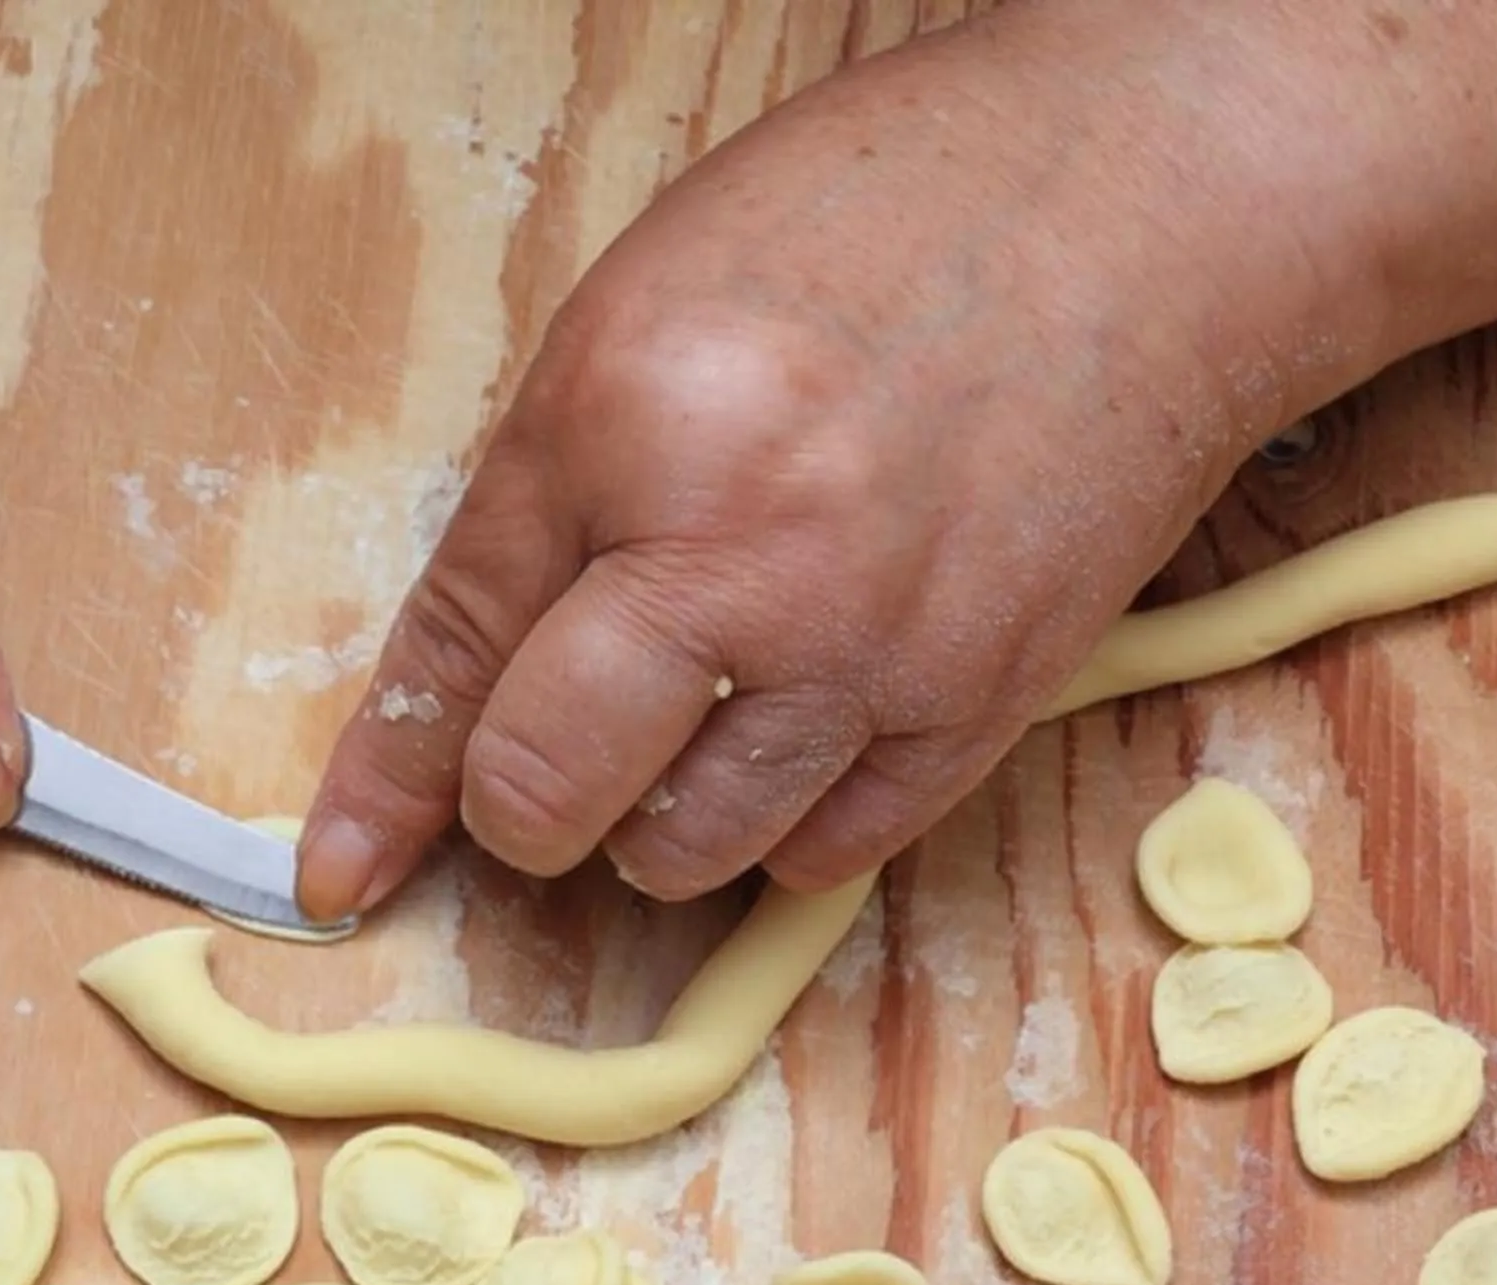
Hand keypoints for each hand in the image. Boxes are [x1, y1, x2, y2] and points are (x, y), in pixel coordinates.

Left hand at [293, 10, 1338, 919]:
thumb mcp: (644, 314)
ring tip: (697, 713)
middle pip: (547, 797)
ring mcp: (869, 649)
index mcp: (624, 426)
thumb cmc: (886, 222)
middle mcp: (739, 556)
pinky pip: (825, 855)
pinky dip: (782, 824)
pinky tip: (799, 723)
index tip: (341, 872)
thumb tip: (456, 687)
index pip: (454, 656)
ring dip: (653, 821)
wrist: (1155, 200)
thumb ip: (541, 504)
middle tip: (553, 754)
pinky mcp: (979, 705)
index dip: (383, 790)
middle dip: (521, 804)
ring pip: (683, 856)